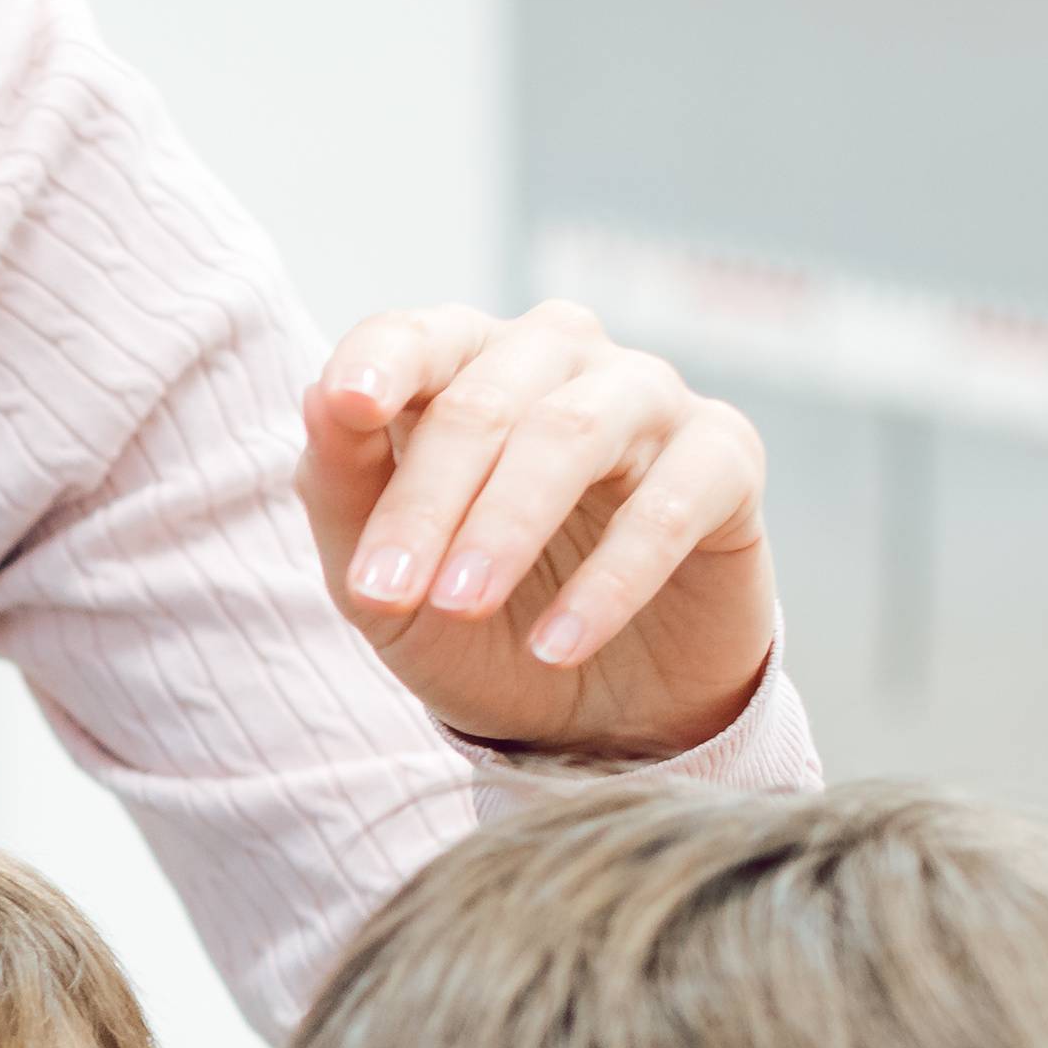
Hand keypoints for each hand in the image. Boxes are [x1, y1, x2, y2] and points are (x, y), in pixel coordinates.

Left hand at [300, 299, 776, 757]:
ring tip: (461, 605)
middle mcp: (559, 357)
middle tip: (387, 592)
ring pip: (573, 432)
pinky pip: (671, 503)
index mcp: (464, 364)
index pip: (415, 336)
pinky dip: (610, 579)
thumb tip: (321, 398)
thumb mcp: (384, 582)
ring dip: (507, 523)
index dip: (380, 363)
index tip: (348, 407)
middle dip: (426, 501)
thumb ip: (344, 491)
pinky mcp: (726, 459)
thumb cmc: (477, 623)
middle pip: (484, 400)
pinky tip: (557, 644)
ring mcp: (648, 398)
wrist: (596, 711)